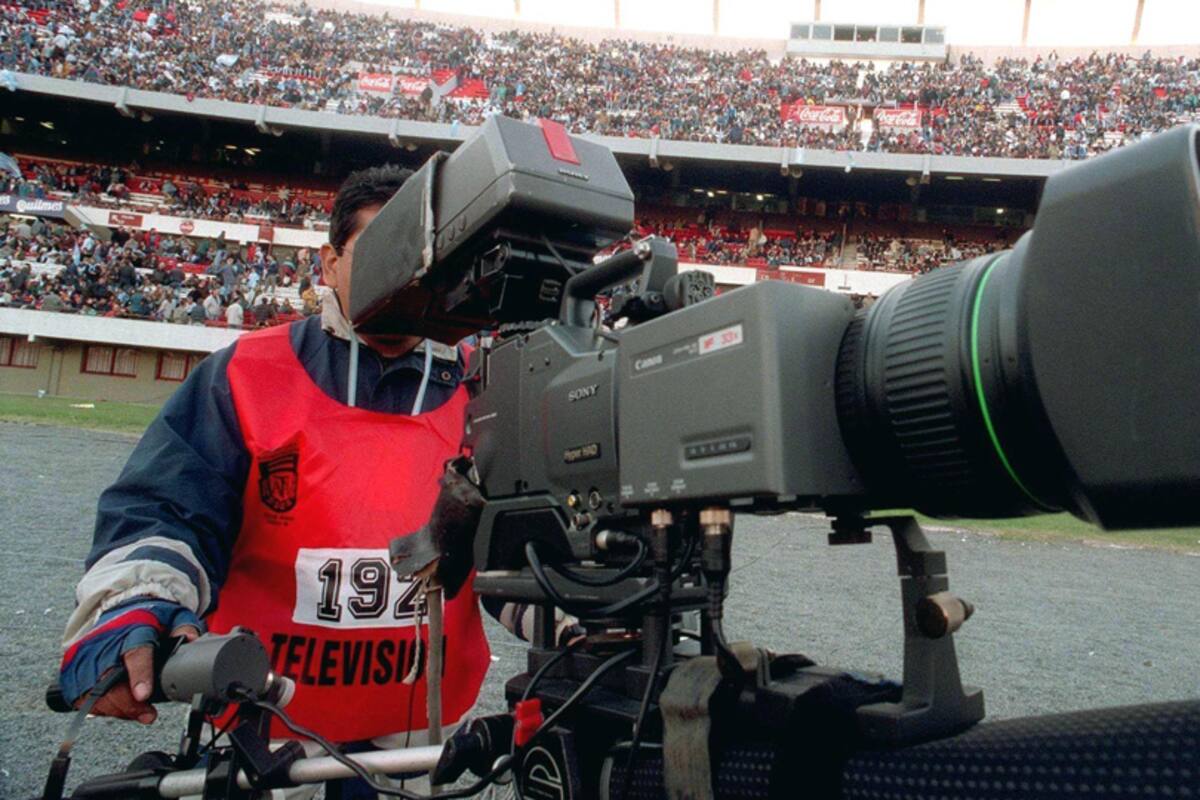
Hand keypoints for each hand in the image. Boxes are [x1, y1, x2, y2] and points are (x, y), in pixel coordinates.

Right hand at [60, 599, 202, 723]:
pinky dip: (103, 708)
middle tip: (148, 714)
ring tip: (140, 712)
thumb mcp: (172, 615)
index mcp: (132, 629)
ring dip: (118, 710)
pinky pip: (83, 698)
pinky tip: (120, 707)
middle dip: (128, 704)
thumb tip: (191, 640)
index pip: (135, 653)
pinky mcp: (75, 671)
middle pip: (109, 681)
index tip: (144, 695)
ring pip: (94, 694)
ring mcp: (86, 658)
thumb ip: (184, 627)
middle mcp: (105, 644)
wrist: (118, 608)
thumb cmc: (146, 617)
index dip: (139, 676)